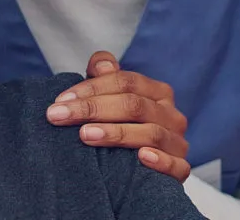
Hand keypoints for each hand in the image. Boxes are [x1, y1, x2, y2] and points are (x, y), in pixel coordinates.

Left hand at [47, 51, 191, 181]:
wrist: (138, 174)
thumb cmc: (120, 128)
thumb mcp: (111, 99)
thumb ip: (104, 76)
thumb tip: (102, 64)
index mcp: (157, 93)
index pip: (125, 82)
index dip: (91, 88)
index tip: (60, 101)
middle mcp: (171, 115)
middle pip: (134, 105)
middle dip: (93, 109)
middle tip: (59, 116)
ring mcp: (178, 143)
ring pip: (151, 133)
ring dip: (116, 133)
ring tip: (85, 135)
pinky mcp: (181, 169)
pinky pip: (176, 165)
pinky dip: (160, 160)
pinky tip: (141, 157)